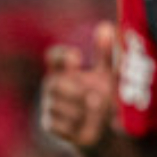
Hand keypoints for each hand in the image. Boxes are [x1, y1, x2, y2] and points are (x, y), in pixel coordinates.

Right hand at [41, 22, 120, 149]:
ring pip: (58, 106)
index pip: (54, 57)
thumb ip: (105, 54)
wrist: (103, 130)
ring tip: (100, 109)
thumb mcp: (107, 75)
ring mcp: (50, 106)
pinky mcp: (51, 126)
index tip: (77, 57)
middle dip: (74, 90)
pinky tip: (93, 124)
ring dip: (82, 108)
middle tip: (95, 95)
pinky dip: (79, 124)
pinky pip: (62, 124)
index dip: (61, 56)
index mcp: (65, 69)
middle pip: (53, 83)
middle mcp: (53, 86)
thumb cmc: (103, 96)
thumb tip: (105, 26)